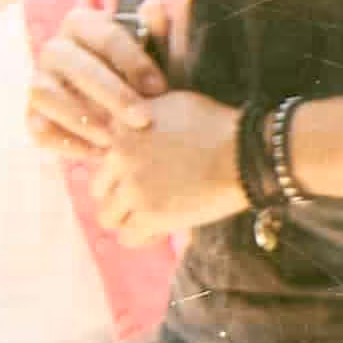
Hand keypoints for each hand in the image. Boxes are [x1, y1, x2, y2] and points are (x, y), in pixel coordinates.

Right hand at [24, 5, 165, 164]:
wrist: (123, 105)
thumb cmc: (141, 73)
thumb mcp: (156, 54)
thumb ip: (157, 33)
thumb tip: (154, 6)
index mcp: (83, 23)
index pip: (106, 36)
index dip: (135, 62)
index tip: (161, 88)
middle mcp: (54, 47)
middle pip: (75, 65)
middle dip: (112, 94)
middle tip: (143, 120)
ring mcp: (38, 79)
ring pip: (46, 94)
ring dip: (81, 119)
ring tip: (114, 140)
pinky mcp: (31, 112)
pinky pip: (37, 128)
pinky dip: (64, 142)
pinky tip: (96, 153)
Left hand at [80, 87, 247, 243]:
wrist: (244, 152)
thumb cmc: (216, 124)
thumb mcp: (172, 104)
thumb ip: (141, 114)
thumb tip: (130, 123)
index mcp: (121, 128)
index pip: (100, 159)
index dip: (118, 169)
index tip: (138, 174)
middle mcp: (118, 158)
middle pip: (98, 189)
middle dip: (118, 195)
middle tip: (146, 198)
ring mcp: (132, 189)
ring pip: (108, 217)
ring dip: (128, 218)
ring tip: (152, 216)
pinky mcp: (150, 216)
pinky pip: (128, 238)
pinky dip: (143, 237)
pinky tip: (161, 230)